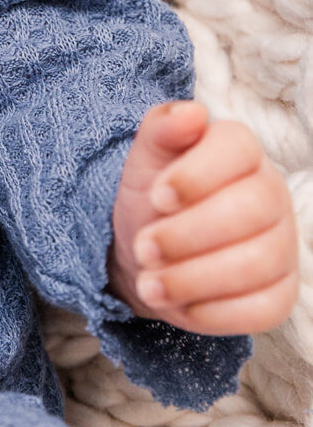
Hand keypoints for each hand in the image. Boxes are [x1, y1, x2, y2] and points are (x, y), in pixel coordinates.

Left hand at [107, 102, 299, 334]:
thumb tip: (191, 113)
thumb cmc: (154, 196)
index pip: (239, 149)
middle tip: (143, 249)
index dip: (197, 175)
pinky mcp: (281, 294)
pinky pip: (263, 309)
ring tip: (149, 283)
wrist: (151, 252)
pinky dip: (215, 313)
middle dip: (189, 234)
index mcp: (241, 151)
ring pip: (257, 263)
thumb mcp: (145, 157)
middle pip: (252, 210)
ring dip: (195, 278)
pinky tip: (180, 306)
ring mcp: (283, 246)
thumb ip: (163, 128)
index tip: (157, 197)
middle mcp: (272, 194)